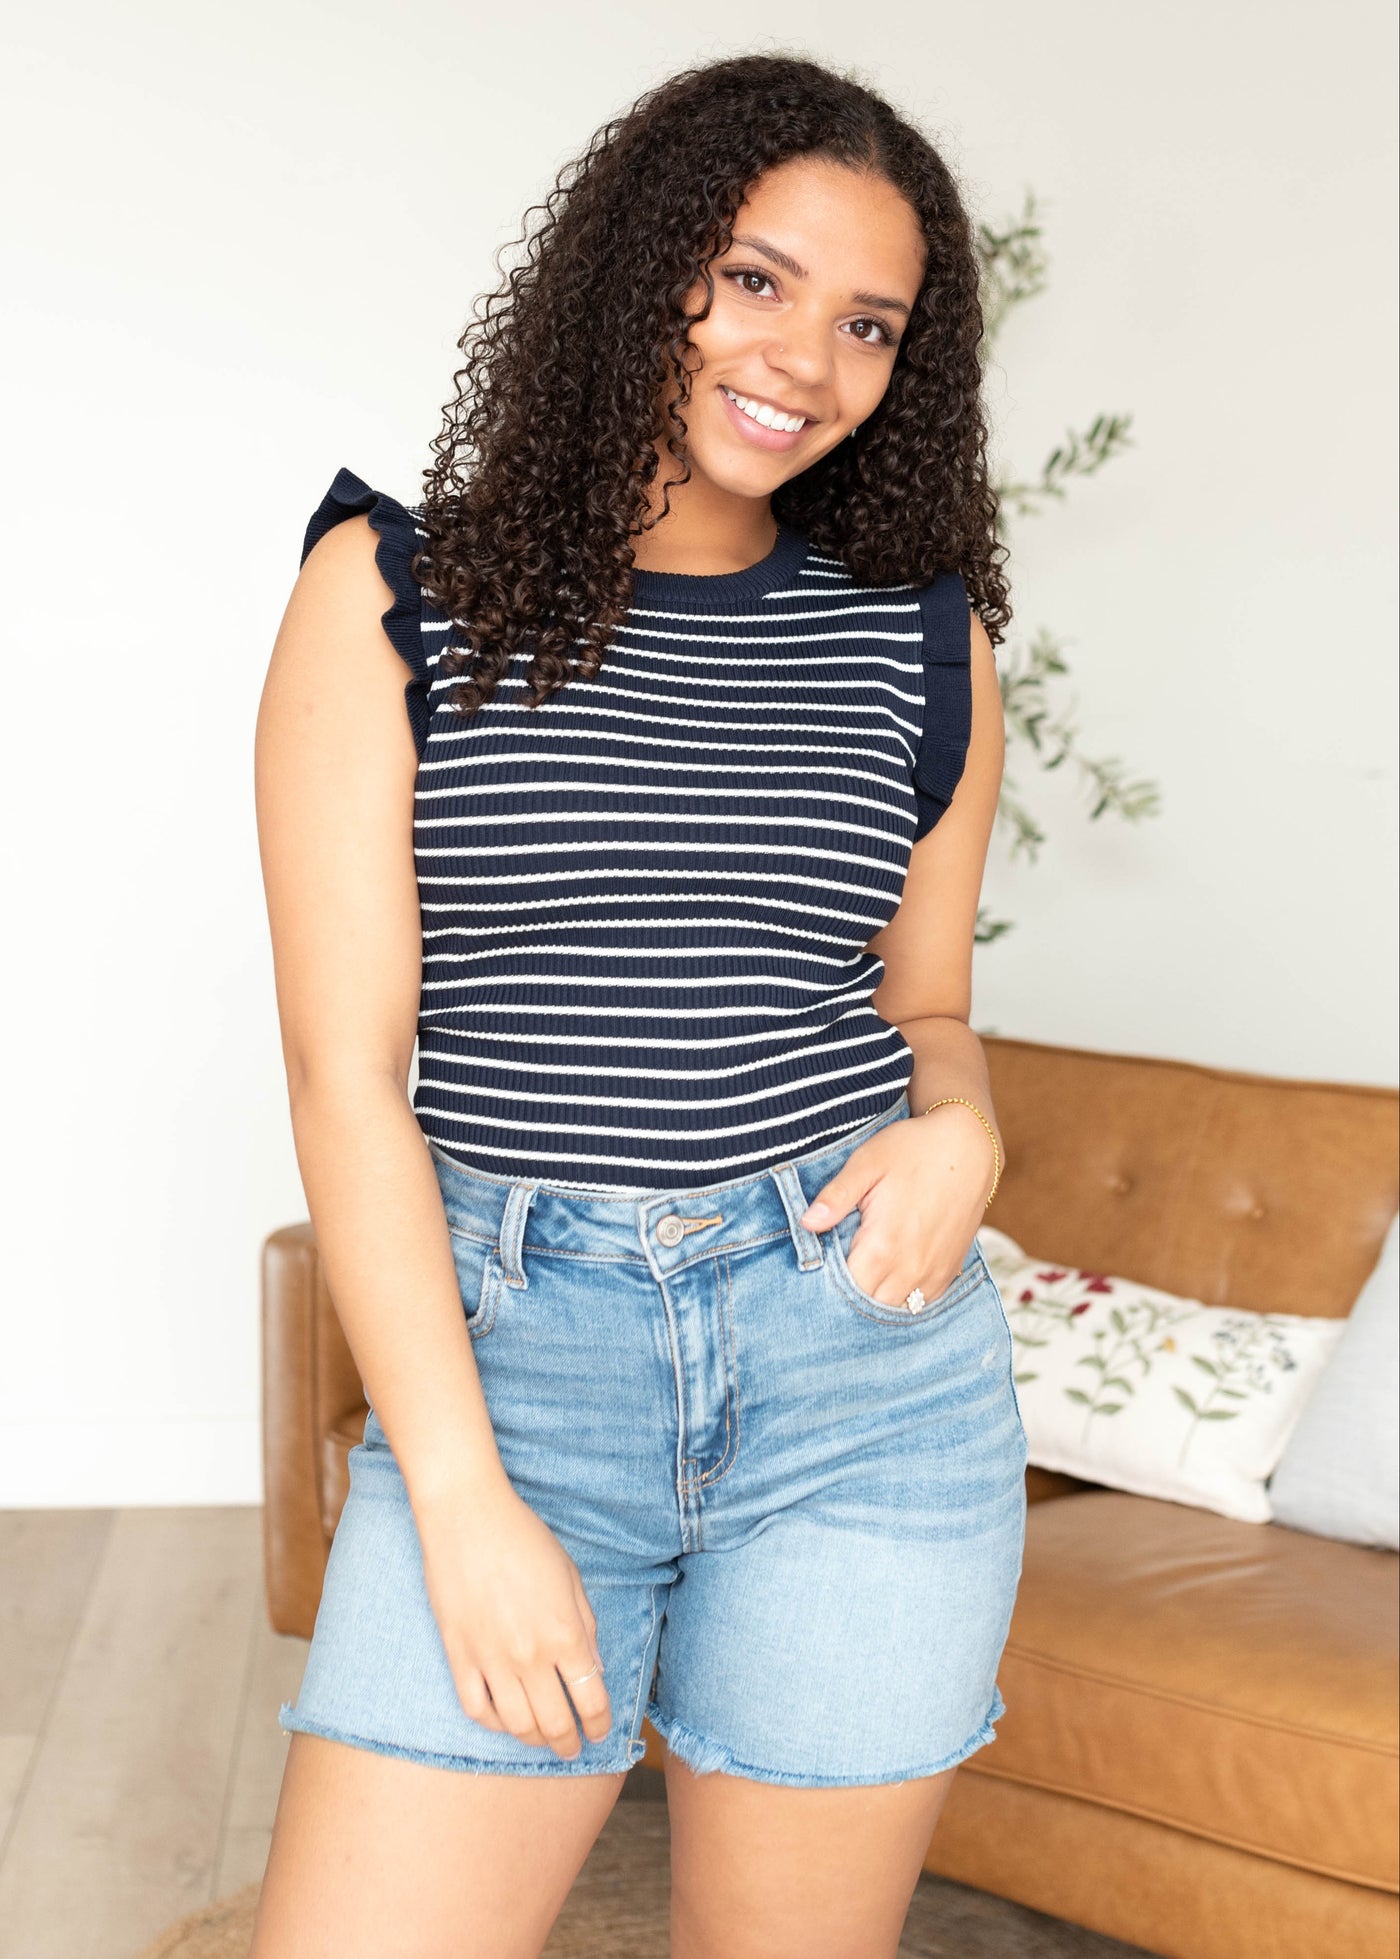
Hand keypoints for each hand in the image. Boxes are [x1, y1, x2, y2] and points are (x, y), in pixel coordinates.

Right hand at [414, 1476, 611, 1759]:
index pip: (590, 1700)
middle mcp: (530, 1655)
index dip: (599, 1724)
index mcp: (565, 1632)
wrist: (467, 1517)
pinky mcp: (459, 1655)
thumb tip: (594, 1670)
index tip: (600, 1731)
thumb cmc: (524, 1538)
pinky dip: (493, 1723)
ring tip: (543, 1737)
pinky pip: (476, 1708)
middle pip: (555, 1723)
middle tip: (573, 1747)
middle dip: (569, 1743)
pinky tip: (504, 1719)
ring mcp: (491, 1659)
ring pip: (516, 1725)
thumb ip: (586, 1625)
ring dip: (534, 1739)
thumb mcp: (570, 1575)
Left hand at [799, 1104, 996, 1307]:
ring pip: (895, 1309)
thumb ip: (835, 1197)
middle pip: (869, 1306)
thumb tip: (807, 1223)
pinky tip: (889, 1278)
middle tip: (837, 1270)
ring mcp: (933, 1273)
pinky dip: (901, 1297)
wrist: (968, 1147)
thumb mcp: (867, 1163)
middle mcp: (910, 1268)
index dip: (828, 1285)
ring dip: (876, 1299)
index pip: (846, 1290)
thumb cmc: (913, 1150)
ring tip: (862, 1274)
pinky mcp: (949, 1271)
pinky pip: (920, 1303)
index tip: (819, 1268)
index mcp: (883, 1245)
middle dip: (849, 1295)